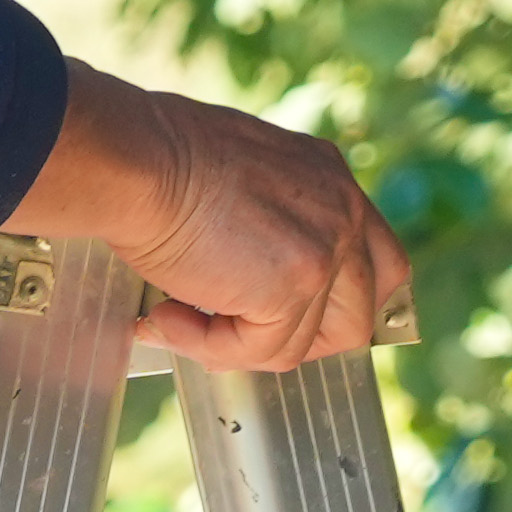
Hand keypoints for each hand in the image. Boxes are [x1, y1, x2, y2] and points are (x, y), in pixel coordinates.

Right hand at [16, 59, 408, 374]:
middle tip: (241, 336)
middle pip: (362, 312)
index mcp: (330, 178)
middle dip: (302, 340)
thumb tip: (250, 281)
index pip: (375, 260)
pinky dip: (208, 348)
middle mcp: (342, 210)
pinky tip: (166, 317)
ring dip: (239, 345)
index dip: (340, 303)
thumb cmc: (157, 160)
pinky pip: (261, 351)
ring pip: (302, 342)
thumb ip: (265, 221)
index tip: (293, 319)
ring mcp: (326, 249)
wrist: (137, 160)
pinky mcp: (295, 285)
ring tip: (180, 318)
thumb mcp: (236, 177)